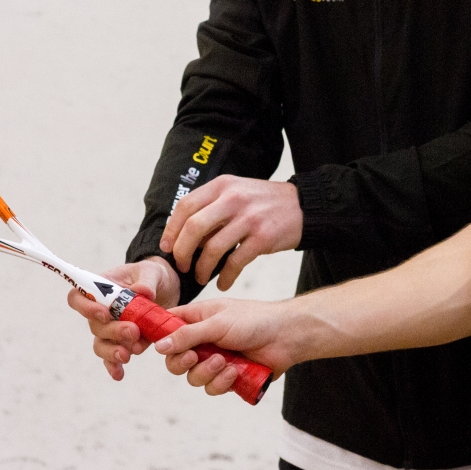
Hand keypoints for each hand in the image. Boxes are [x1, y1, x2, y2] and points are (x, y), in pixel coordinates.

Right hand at [66, 256, 180, 380]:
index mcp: (101, 287)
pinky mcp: (122, 343)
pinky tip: (119, 375)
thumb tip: (142, 292)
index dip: (85, 307)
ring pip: (101, 344)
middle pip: (94, 325)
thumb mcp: (153, 272)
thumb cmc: (153, 276)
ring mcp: (110, 329)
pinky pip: (112, 358)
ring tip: (128, 355)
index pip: (78, 297)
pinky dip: (114, 367)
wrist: (166, 291)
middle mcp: (100, 310)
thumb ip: (147, 281)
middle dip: (112, 331)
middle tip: (133, 331)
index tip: (104, 313)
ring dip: (112, 351)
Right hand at [153, 298, 298, 395]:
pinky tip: (234, 372)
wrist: (285, 336)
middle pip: (174, 360)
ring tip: (223, 361)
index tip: (152, 348)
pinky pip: (212, 387)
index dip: (157, 338)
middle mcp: (201, 341)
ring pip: (192, 377)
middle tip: (195, 357)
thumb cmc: (253, 320)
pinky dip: (221, 382)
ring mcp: (213, 360)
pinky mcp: (227, 377)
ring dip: (206, 372)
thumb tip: (159, 347)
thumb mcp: (217, 323)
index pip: (166, 327)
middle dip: (182, 362)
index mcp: (196, 320)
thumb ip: (188, 335)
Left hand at [160, 176, 301, 289]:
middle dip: (182, 252)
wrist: (303, 206)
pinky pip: (235, 262)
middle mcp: (233, 199)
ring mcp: (249, 218)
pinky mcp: (263, 238)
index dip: (171, 229)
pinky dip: (225, 277)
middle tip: (182, 266)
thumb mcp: (236, 192)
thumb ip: (211, 207)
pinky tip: (223, 283)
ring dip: (202, 268)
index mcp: (222, 186)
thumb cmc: (264, 203)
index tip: (167, 247)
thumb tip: (183, 235)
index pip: (185, 206)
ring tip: (201, 277)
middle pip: (193, 228)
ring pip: (212, 248)